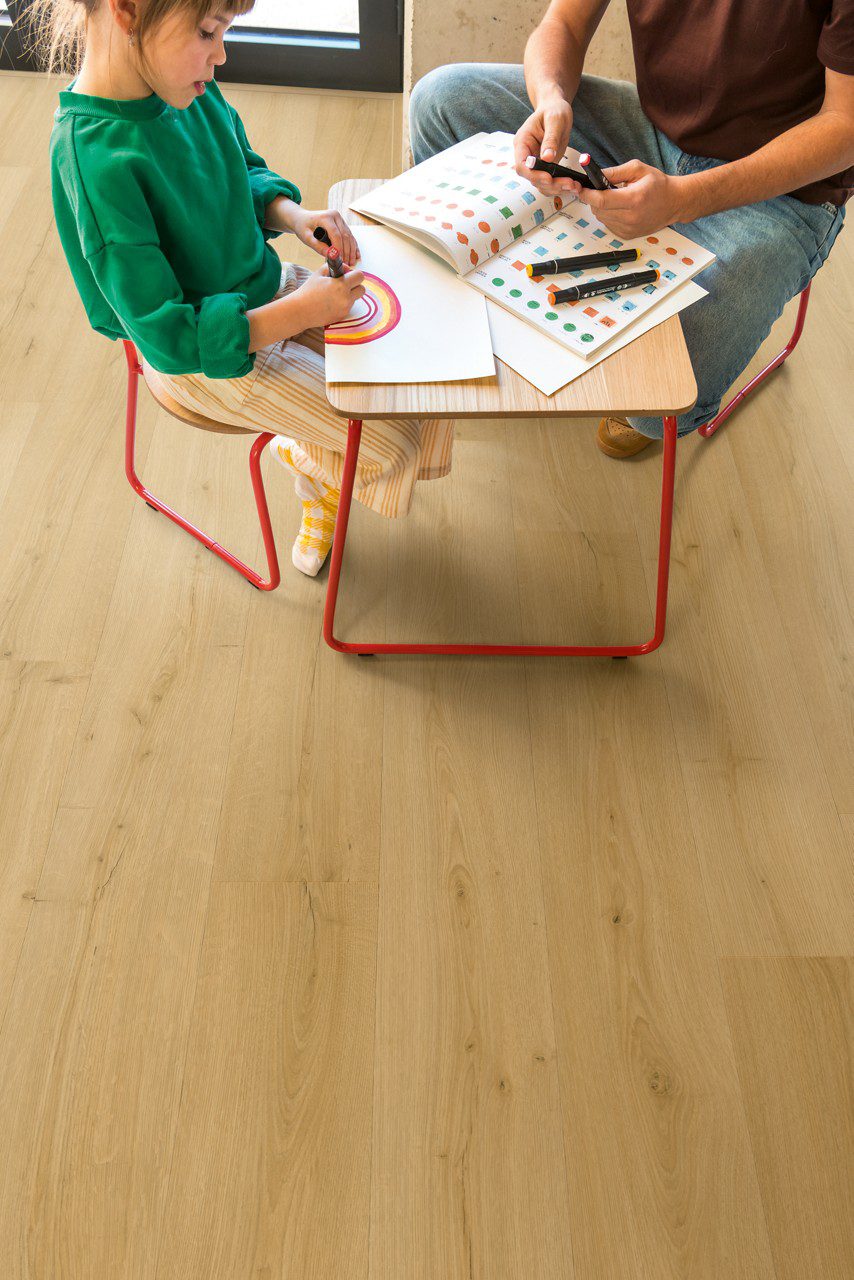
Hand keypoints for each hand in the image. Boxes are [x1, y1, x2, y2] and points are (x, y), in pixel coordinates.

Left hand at [291, 207, 359, 266]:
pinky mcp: (342, 224)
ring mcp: (340, 219)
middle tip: (346, 264)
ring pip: (350, 236)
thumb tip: (331, 255)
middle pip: (345, 236)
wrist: (302, 219)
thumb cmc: (303, 227)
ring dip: (352, 250)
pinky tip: (356, 255)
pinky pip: (350, 236)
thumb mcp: (306, 237)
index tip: (339, 259)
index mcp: (326, 217)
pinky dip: (353, 246)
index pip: (336, 234)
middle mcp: (335, 216)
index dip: (339, 248)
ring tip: (351, 262)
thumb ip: (318, 246)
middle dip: (346, 251)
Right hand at [295, 265, 365, 327]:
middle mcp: (346, 297)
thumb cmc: (308, 290)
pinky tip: (331, 302)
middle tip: (344, 285)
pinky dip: (343, 303)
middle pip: (362, 289)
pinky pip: (348, 307)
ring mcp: (345, 308)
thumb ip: (334, 267)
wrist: (301, 311)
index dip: (354, 274)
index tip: (347, 275)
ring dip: (349, 295)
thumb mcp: (319, 273)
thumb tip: (346, 268)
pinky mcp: (342, 316)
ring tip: (335, 294)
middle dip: (355, 285)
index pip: (360, 276)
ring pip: (355, 299)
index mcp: (341, 284)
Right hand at [512, 97, 576, 194]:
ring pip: (541, 184)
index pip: (522, 165)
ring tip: (575, 186)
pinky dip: (560, 186)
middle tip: (569, 184)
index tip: (549, 177)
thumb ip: (551, 139)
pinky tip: (573, 185)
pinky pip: (550, 182)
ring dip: (557, 188)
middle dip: (550, 184)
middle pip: (532, 178)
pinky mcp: (545, 167)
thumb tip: (547, 158)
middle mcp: (526, 155)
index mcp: (522, 142)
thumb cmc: (554, 110)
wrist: (557, 109)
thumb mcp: (555, 120)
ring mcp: (536, 163)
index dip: (534, 174)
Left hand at [562, 159, 689, 237]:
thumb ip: (615, 171)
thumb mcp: (637, 169)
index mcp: (634, 199)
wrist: (674, 203)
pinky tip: (620, 208)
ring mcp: (628, 229)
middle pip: (599, 210)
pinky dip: (609, 216)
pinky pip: (608, 225)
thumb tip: (595, 173)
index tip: (581, 188)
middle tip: (599, 189)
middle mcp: (630, 217)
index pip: (601, 200)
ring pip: (602, 218)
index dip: (587, 194)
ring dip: (602, 207)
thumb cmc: (658, 184)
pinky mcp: (627, 235)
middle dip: (594, 199)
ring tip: (615, 198)